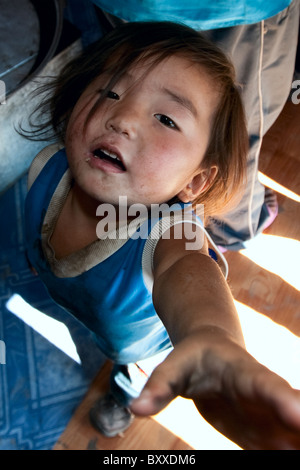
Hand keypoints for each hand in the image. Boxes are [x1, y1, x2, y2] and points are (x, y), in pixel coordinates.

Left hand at [131, 332, 299, 449]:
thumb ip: (160, 384)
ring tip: (294, 448)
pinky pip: (277, 448)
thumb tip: (136, 406)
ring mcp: (265, 417)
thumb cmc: (194, 355)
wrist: (212, 353)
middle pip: (290, 413)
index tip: (299, 416)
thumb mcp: (175, 363)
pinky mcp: (261, 435)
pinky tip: (286, 452)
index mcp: (243, 371)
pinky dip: (285, 450)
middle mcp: (262, 396)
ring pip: (291, 432)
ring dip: (296, 440)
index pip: (266, 384)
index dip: (285, 400)